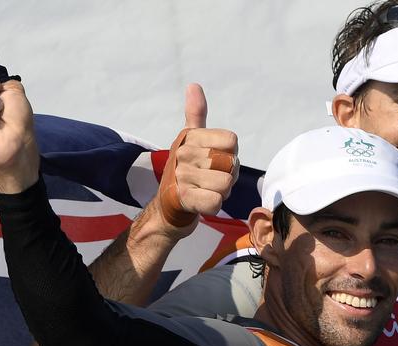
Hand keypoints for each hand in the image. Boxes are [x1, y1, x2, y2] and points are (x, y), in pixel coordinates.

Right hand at [157, 83, 238, 234]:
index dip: (230, 155)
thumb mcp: (190, 141)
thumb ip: (195, 114)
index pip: (232, 141)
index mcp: (190, 137)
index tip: (216, 162)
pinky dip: (214, 206)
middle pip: (231, 163)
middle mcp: (184, 153)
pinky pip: (216, 201)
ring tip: (205, 192)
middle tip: (210, 181)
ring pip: (226, 183)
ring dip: (221, 193)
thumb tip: (193, 84)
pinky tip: (201, 204)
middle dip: (227, 177)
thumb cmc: (185, 172)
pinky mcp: (183, 199)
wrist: (165, 209)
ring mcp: (182, 176)